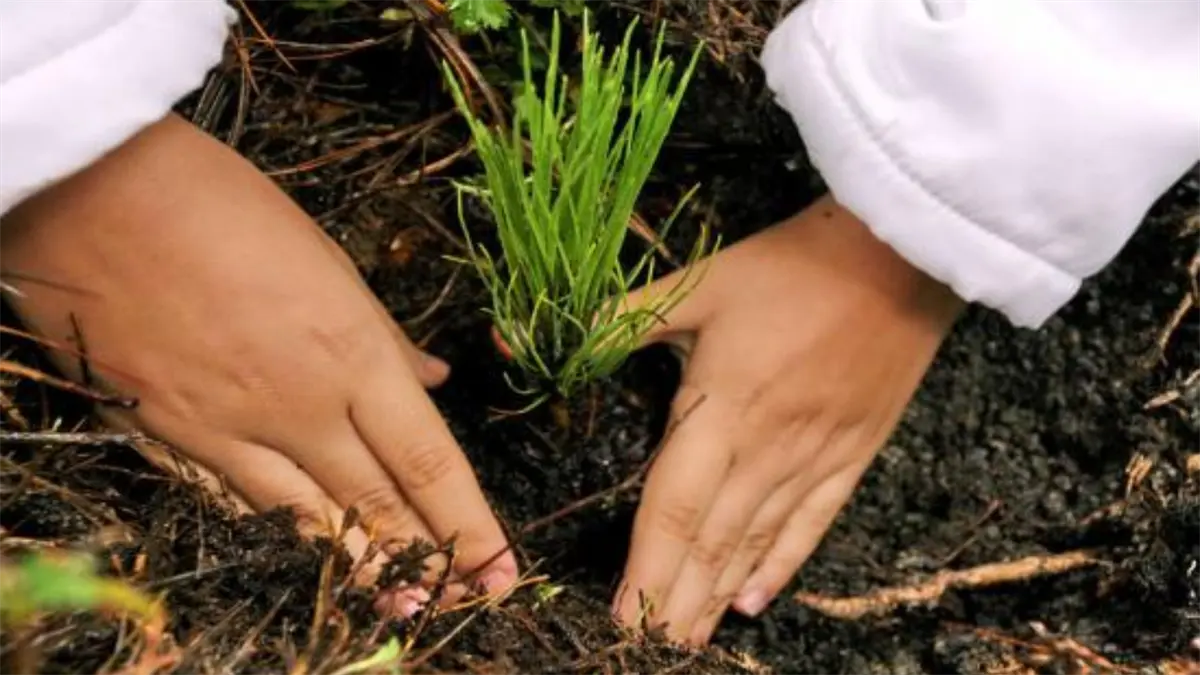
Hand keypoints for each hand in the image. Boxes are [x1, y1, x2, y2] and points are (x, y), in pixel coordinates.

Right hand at [0, 114, 516, 611]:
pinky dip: (277, 534)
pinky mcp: (166, 439)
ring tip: (397, 604)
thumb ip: (384, 335)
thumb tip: (434, 378)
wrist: (94, 193)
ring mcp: (228, 430)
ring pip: (307, 523)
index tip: (501, 569)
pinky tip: (301, 556)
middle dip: (425, 562)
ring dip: (359, 569)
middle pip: (377, 506)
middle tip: (458, 601)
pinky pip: (234, 503)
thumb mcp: (326, 258)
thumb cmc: (222, 206)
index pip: (429, 464)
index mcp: (350, 355)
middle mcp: (299, 408)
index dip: (470, 526)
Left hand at [612, 195, 963, 643]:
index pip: (672, 508)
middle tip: (648, 650)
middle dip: (676, 601)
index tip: (622, 618)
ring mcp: (814, 457)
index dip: (645, 569)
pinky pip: (813, 524)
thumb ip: (616, 321)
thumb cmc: (791, 265)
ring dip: (717, 596)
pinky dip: (781, 567)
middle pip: (712, 541)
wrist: (901, 255)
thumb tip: (521, 335)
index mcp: (720, 408)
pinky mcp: (853, 454)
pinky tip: (755, 602)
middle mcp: (766, 448)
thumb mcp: (699, 282)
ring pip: (756, 543)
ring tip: (689, 642)